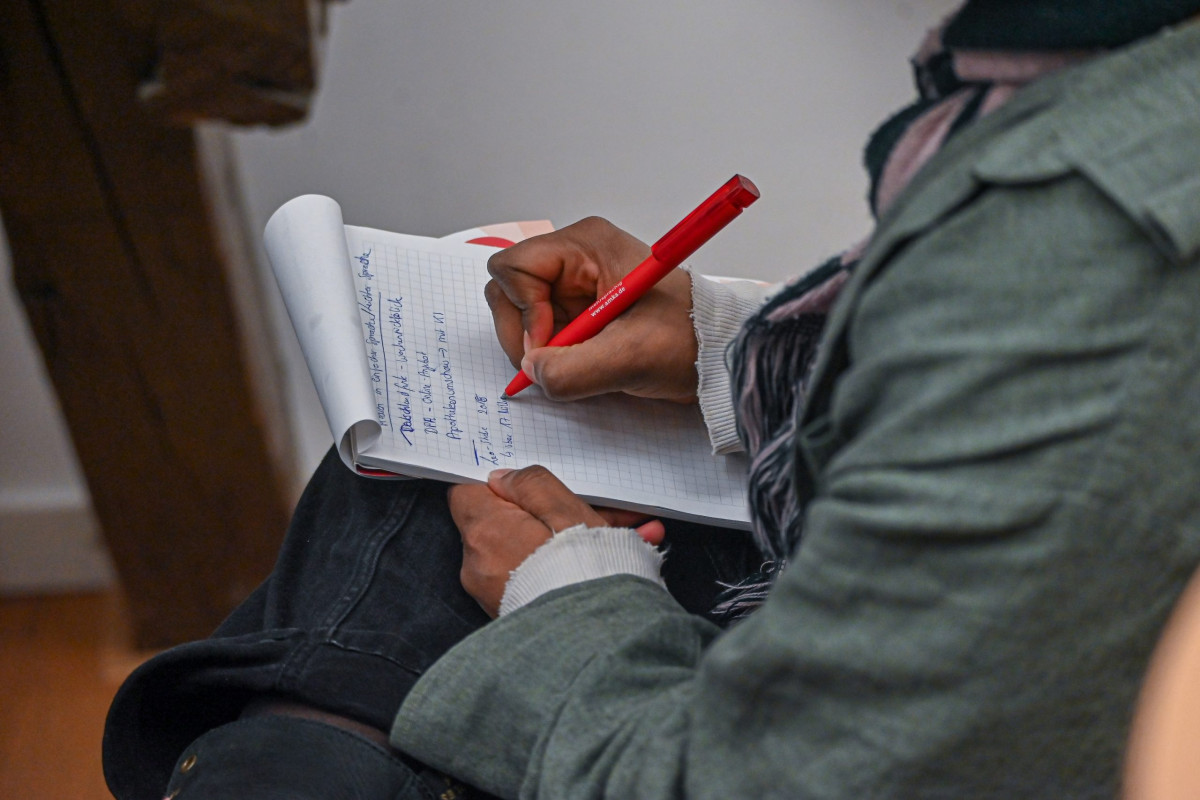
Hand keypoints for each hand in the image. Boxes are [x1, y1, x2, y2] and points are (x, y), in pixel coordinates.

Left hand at [449, 465, 664, 616]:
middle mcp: (477, 565)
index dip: (495, 486)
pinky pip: (520, 580)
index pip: (466, 491)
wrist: (598, 642)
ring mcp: (487, 594)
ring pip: (510, 553)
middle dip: (530, 517)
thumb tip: (502, 479)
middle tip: (573, 517)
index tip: (523, 487)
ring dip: (543, 545)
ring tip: (594, 546)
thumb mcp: (567, 511)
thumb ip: (530, 484)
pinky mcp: (503, 614)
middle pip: (493, 523)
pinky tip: (584, 571)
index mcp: (486, 531)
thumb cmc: (587, 573)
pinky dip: (546, 572)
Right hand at [485, 217, 698, 402]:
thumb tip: (533, 372)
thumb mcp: (631, 357)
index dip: (522, 310)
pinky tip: (585, 361)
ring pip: (521, 313)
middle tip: (553, 361)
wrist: (717, 353)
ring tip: (579, 360)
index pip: (514, 266)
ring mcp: (575, 283)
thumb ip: (573, 369)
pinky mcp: (578, 308)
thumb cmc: (689, 339)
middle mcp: (576, 257)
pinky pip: (541, 331)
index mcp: (587, 245)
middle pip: (508, 288)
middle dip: (523, 331)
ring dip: (539, 346)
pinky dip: (552, 353)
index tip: (549, 342)